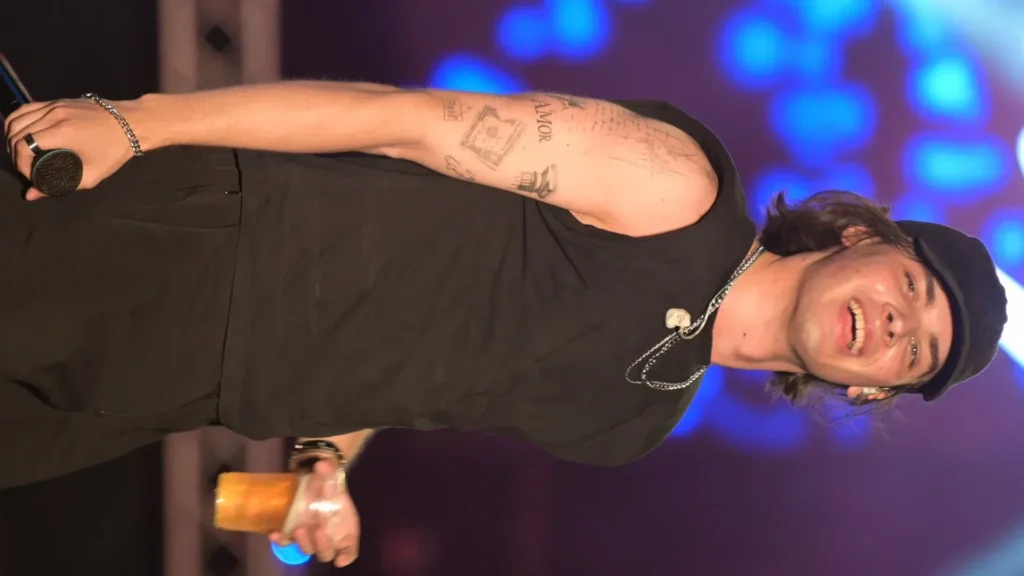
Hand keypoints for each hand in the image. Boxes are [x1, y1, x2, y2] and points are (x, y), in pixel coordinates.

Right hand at [4, 97, 142, 199]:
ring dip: (12, 137)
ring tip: (20, 153)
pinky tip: (20, 134)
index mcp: (62, 132)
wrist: (132, 122)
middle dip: (15, 153)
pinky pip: (26, 108)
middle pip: (16, 132)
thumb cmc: (115, 150)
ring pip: (16, 118)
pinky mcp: (56, 100)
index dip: (20, 164)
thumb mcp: (92, 174)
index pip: (23, 145)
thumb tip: (31, 195)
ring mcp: (54, 104)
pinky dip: (18, 122)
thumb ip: (60, 186)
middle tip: (25, 167)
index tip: (30, 175)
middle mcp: (54, 115)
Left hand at [268, 459, 360, 567]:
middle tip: (318, 530)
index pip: (349, 549)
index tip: (340, 559)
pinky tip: (274, 534)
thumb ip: (329, 471)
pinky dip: (280, 540)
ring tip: (297, 529)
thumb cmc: (329, 485)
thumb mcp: (332, 477)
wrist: (315, 482)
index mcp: (345, 530)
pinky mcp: (292, 533)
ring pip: (307, 548)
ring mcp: (309, 537)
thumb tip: (322, 464)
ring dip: (303, 542)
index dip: (346, 556)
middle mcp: (328, 538)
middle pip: (325, 552)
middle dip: (322, 545)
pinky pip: (286, 541)